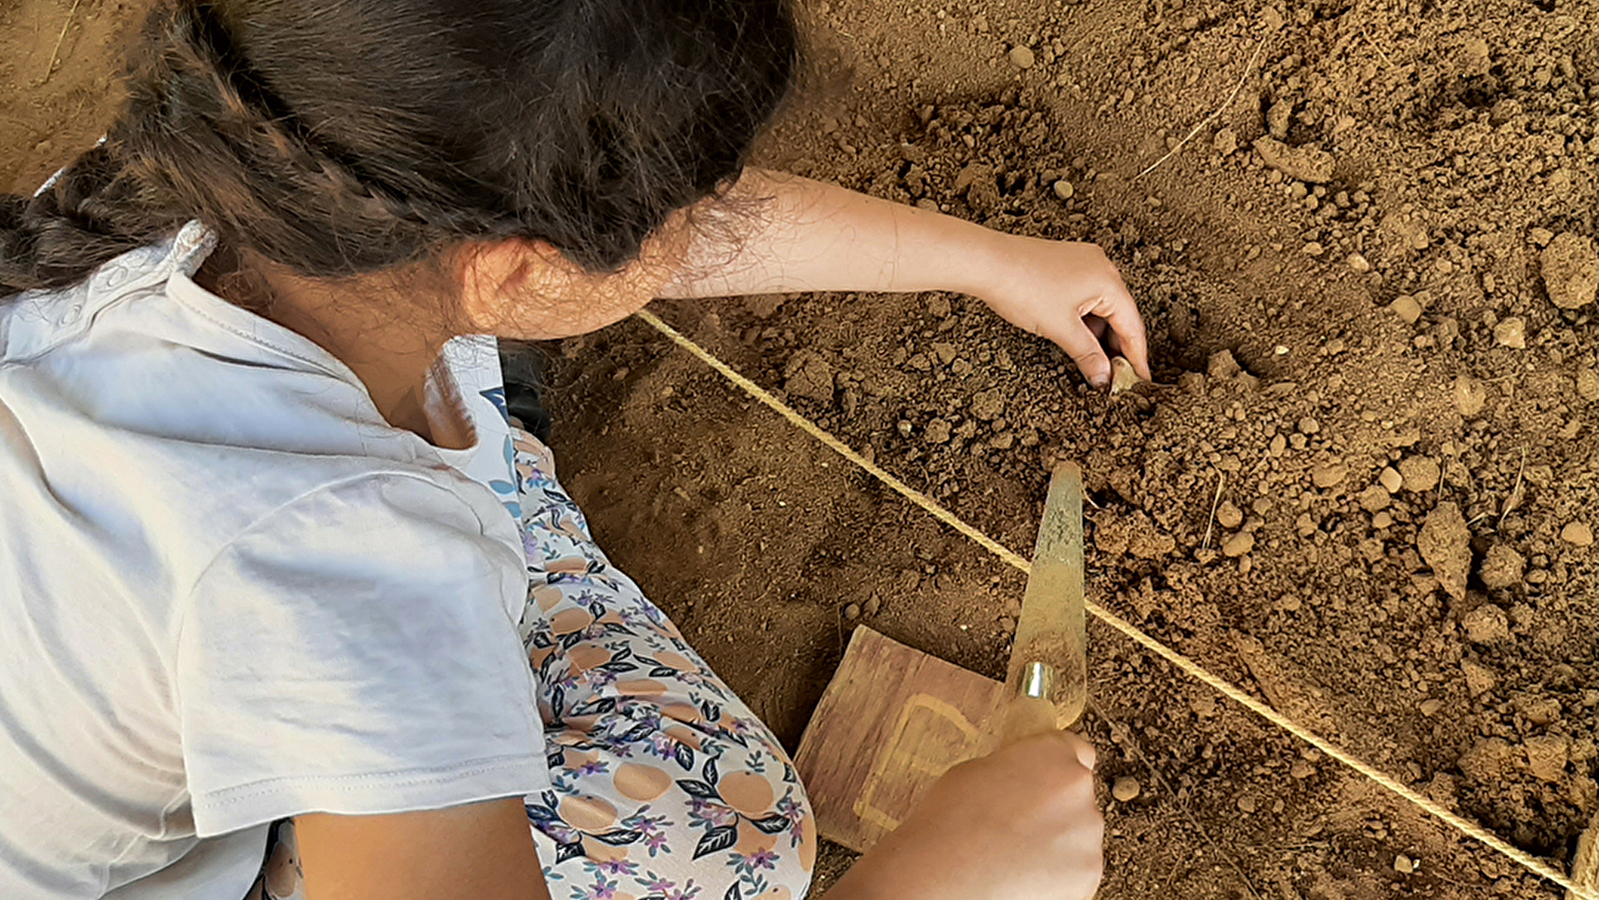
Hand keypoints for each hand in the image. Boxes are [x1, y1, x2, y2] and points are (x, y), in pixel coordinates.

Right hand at [830, 731, 1103, 899]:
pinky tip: (1020, 874)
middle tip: (1015, 822)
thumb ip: (1011, 769)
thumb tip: (1015, 778)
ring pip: (1077, 834)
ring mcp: (1087, 838)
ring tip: (1014, 854)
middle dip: (1052, 807)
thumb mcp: (973, 771)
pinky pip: (1075, 869)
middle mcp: (1079, 792)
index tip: (1040, 779)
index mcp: (1052, 756)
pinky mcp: (1086, 877)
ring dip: (1055, 841)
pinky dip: (1056, 874)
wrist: (943, 879)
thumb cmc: (948, 824)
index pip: (1075, 749)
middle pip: (1076, 795)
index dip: (1053, 766)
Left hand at [975, 236, 1149, 388]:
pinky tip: (1075, 336)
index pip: (1132, 326)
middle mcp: (1101, 266)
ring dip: (1097, 333)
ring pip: (1101, 306)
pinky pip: (1085, 295)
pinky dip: (1084, 318)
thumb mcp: (1060, 329)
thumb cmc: (1021, 286)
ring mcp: (1083, 262)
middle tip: (1114, 375)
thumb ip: (1087, 355)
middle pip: (1120, 314)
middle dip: (1116, 346)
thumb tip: (1103, 376)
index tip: (1140, 378)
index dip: (1136, 356)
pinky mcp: (1066, 264)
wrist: (987, 262)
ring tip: (1092, 360)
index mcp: (1108, 280)